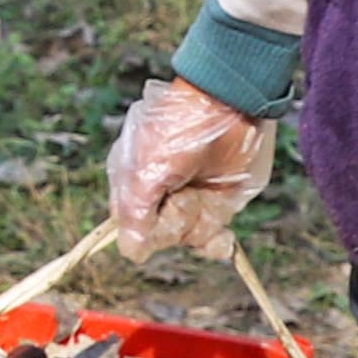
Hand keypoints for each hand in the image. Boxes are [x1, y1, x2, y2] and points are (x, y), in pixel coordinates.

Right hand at [102, 78, 275, 257]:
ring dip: (197, 230)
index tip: (153, 216)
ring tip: (204, 198)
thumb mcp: (148, 170)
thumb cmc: (178, 129)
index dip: (142, 228)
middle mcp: (160, 194)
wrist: (228, 104)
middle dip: (172, 223)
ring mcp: (190, 198)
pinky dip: (216, 244)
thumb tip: (132, 253)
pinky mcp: (218, 202)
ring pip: (187, 237)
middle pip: (159, 234)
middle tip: (182, 194)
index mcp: (134, 181)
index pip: (129, 223)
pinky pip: (211, 238)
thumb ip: (135, 213)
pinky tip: (222, 240)